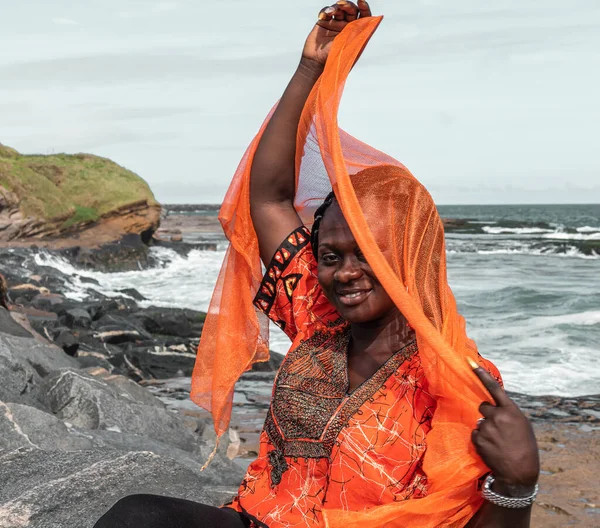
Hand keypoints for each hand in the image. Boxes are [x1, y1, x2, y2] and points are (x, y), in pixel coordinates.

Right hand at [301, 0, 371, 68]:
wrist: (317, 65)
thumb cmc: (336, 61)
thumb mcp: (351, 48)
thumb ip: (361, 34)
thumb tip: (373, 20)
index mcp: (356, 33)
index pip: (364, 17)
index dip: (364, 8)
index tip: (361, 2)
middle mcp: (347, 27)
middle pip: (351, 10)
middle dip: (347, 5)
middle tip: (342, 4)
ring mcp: (335, 24)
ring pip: (339, 9)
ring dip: (336, 7)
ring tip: (331, 12)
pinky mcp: (324, 23)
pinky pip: (326, 12)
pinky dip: (325, 11)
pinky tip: (323, 16)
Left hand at [471, 366, 539, 492]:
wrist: (519, 473)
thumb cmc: (525, 447)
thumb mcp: (523, 425)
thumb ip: (508, 412)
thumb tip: (494, 406)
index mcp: (511, 411)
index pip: (494, 388)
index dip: (481, 374)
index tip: (469, 362)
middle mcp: (497, 416)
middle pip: (483, 406)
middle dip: (488, 414)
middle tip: (498, 428)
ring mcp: (486, 428)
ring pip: (480, 421)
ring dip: (486, 429)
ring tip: (498, 442)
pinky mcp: (478, 439)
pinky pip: (475, 433)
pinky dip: (481, 440)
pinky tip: (492, 448)